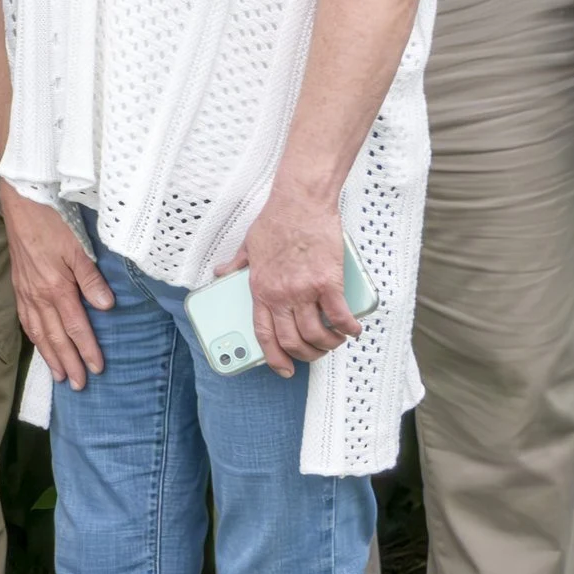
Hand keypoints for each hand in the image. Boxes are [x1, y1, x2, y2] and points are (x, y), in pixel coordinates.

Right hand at [0, 183, 111, 389]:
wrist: (21, 204)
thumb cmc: (52, 221)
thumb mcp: (78, 247)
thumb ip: (91, 279)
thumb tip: (106, 308)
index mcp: (56, 287)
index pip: (75, 327)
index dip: (86, 349)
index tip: (96, 369)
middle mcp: (38, 295)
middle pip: (55, 337)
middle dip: (68, 362)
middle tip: (78, 384)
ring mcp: (25, 292)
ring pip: (38, 332)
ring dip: (49, 356)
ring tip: (59, 375)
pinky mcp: (18, 286)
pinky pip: (25, 320)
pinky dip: (33, 337)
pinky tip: (39, 344)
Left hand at [231, 189, 357, 378]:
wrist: (299, 203)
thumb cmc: (274, 222)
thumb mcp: (247, 246)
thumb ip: (235, 265)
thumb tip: (220, 273)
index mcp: (259, 290)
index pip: (264, 334)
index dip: (274, 357)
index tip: (284, 369)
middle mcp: (280, 295)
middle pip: (292, 340)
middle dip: (307, 355)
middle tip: (316, 354)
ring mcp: (304, 290)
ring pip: (316, 334)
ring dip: (329, 344)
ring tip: (336, 341)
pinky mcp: (328, 282)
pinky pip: (339, 316)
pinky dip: (349, 328)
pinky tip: (353, 330)